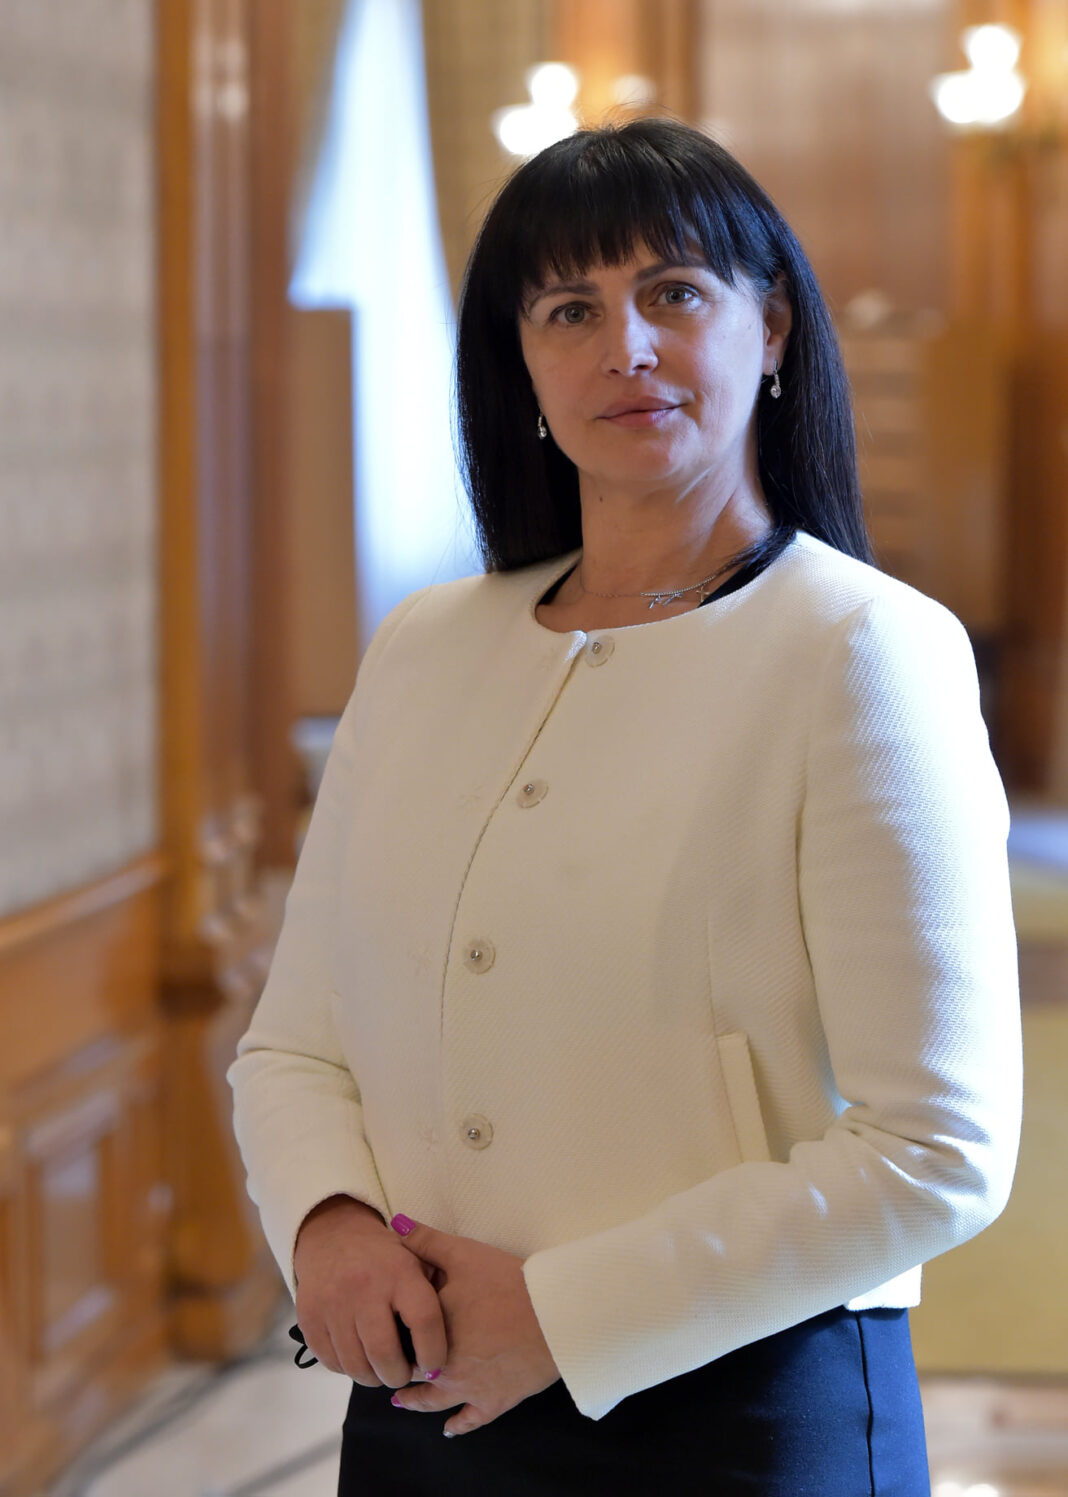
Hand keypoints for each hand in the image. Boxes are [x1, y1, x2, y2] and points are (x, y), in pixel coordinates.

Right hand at [293, 1196, 447, 1388]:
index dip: (434, 1353)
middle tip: (403, 1373)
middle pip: (384, 1354)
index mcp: (399, 1272)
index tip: (435, 1367)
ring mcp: (333, 1303)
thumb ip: (437, 1292)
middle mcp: (364, 1287)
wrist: (334, 1236)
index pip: (424, 1321)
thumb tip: (456, 1342)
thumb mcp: (416, 1259)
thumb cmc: (385, 1258)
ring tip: (381, 1369)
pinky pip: (331, 1362)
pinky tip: (358, 1356)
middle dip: (398, 1374)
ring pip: (356, 1365)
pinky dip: (348, 1368)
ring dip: (373, 1377)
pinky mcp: (309, 1318)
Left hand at [388, 1215, 560, 1436]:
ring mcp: (469, 1388)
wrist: (553, 1315)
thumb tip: (395, 1224)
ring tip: (400, 1400)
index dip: (390, 1332)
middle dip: (400, 1366)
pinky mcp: (494, 1402)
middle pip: (413, 1369)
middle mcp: (444, 1365)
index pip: (400, 1335)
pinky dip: (457, 1426)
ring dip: (415, 1401)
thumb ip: (426, 1241)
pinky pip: (470, 1420)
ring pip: (433, 1400)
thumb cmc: (507, 1282)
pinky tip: (448, 1429)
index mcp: (432, 1330)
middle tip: (386, 1365)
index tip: (380, 1328)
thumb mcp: (464, 1253)